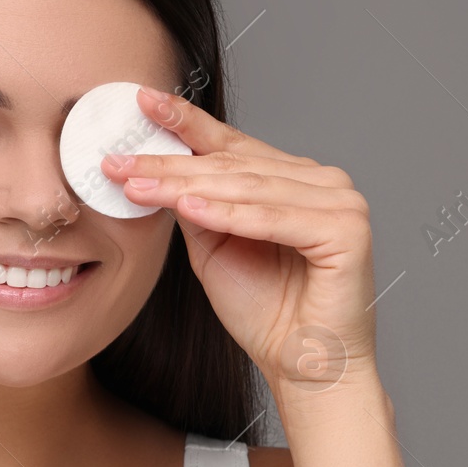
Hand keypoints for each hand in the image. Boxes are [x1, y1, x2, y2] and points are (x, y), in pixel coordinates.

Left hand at [98, 85, 378, 396]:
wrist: (302, 365)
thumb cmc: (264, 309)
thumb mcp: (213, 245)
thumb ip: (193, 203)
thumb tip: (153, 167)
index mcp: (291, 178)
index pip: (229, 144)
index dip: (184, 122)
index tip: (142, 101)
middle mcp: (321, 181)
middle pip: (231, 165)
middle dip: (168, 162)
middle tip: (118, 160)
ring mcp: (341, 202)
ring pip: (248, 187)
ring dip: (187, 185)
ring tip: (138, 184)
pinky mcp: (349, 230)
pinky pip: (274, 218)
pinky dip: (230, 214)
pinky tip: (189, 207)